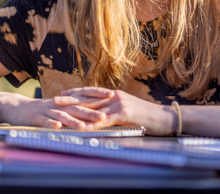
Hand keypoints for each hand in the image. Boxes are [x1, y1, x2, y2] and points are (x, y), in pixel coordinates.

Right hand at [0, 94, 107, 129]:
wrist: (17, 107)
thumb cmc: (42, 109)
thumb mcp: (61, 107)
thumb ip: (75, 108)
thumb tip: (96, 110)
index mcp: (66, 101)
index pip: (85, 96)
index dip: (98, 94)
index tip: (113, 95)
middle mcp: (59, 104)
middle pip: (77, 107)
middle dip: (91, 112)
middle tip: (105, 116)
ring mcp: (47, 110)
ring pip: (62, 115)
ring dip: (73, 121)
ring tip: (84, 126)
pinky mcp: (36, 117)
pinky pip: (44, 121)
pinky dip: (50, 124)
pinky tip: (57, 127)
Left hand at [54, 87, 176, 135]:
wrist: (165, 118)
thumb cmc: (148, 116)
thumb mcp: (130, 110)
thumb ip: (116, 110)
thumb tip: (104, 114)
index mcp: (115, 95)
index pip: (91, 92)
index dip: (76, 93)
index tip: (62, 94)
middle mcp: (115, 97)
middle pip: (88, 98)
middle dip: (70, 99)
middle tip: (54, 100)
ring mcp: (119, 104)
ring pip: (93, 108)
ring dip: (76, 111)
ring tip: (62, 113)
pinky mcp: (124, 114)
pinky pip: (104, 120)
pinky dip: (92, 124)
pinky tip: (82, 128)